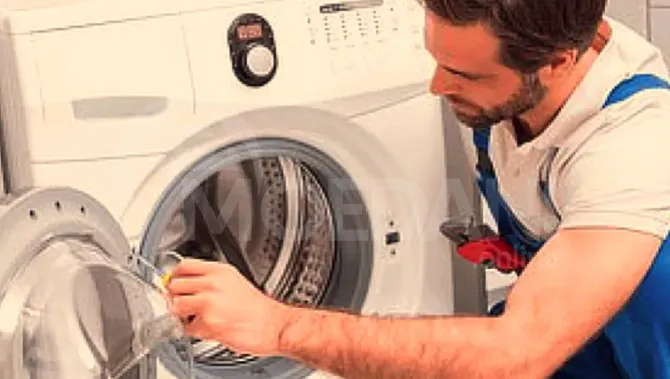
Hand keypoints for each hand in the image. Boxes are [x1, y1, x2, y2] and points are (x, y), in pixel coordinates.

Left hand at [165, 258, 292, 356]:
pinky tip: (207, 327)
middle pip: (174, 284)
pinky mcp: (208, 324)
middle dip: (176, 295)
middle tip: (183, 302)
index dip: (175, 275)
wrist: (273, 325)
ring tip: (194, 316)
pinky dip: (194, 331)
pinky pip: (187, 328)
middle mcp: (212, 284)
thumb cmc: (258, 307)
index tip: (174, 282)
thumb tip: (187, 282)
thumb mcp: (235, 280)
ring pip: (176, 306)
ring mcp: (208, 304)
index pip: (183, 266)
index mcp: (219, 271)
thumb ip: (211, 278)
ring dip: (181, 314)